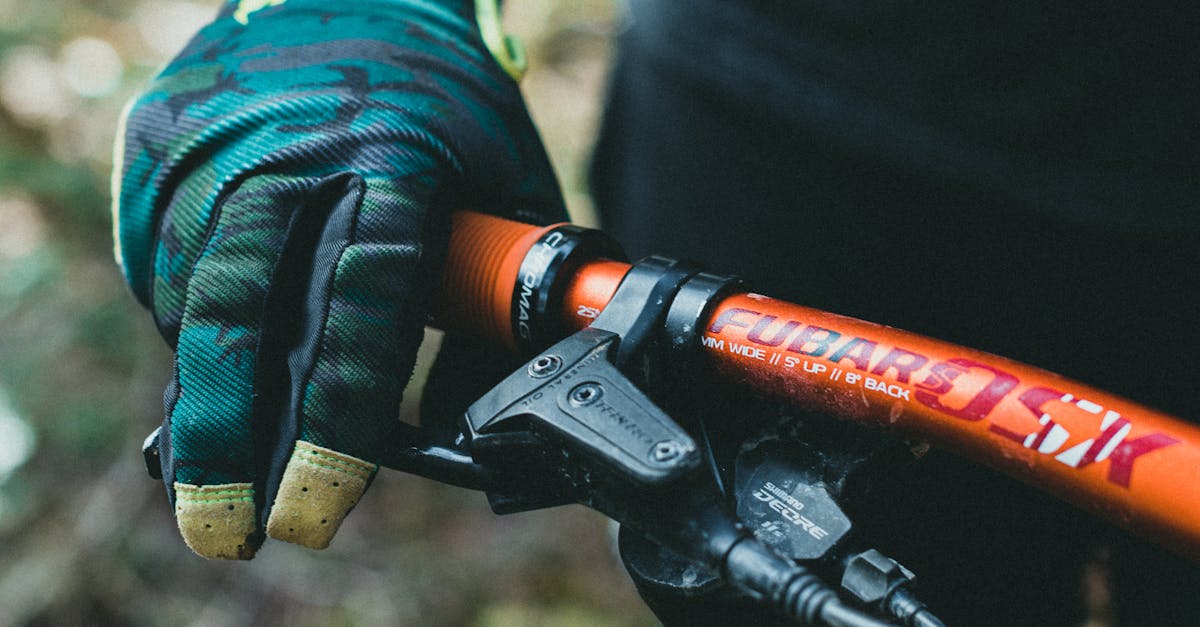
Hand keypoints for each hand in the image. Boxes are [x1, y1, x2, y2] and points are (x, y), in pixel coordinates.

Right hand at [112, 0, 563, 558]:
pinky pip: (161, 259)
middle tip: (225, 524)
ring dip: (211, 382)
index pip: (361, 304)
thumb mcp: (504, 179)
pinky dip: (191, 319)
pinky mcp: (158, 139)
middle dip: (228, 432)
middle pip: (242, 311)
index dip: (339, 415)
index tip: (318, 504)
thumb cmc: (447, 96)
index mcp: (394, 158)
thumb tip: (468, 417)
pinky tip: (224, 339)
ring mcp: (210, 142)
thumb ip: (494, 293)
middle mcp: (288, 152)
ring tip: (231, 434)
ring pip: (191, 295)